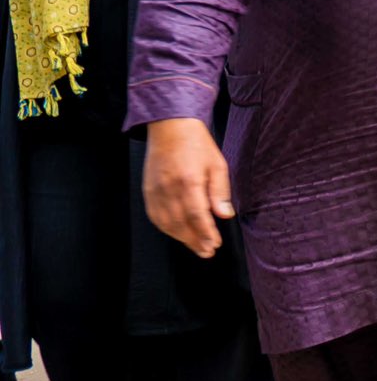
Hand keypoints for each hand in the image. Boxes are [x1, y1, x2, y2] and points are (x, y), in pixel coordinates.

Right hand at [143, 117, 234, 257]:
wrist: (170, 128)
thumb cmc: (197, 145)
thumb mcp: (217, 165)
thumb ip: (220, 192)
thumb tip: (224, 215)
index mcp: (189, 181)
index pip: (197, 215)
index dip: (206, 233)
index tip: (215, 244)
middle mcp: (169, 188)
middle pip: (181, 223)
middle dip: (195, 241)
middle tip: (207, 252)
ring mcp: (155, 191)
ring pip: (166, 223)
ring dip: (181, 238)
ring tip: (196, 246)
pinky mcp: (148, 191)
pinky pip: (155, 216)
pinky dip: (166, 228)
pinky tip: (177, 233)